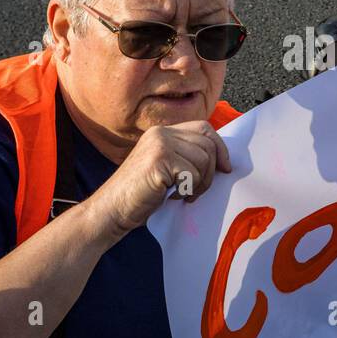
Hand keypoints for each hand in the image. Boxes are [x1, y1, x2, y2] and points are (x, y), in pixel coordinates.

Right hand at [87, 121, 230, 240]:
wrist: (112, 209)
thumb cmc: (140, 194)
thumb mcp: (166, 168)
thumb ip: (186, 156)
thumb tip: (221, 159)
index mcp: (162, 132)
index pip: (204, 128)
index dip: (220, 148)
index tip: (225, 168)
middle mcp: (161, 133)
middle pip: (208, 144)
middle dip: (210, 171)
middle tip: (195, 190)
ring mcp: (159, 144)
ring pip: (204, 160)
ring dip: (200, 183)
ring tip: (183, 194)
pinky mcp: (159, 160)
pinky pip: (193, 174)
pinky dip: (188, 189)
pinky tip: (173, 196)